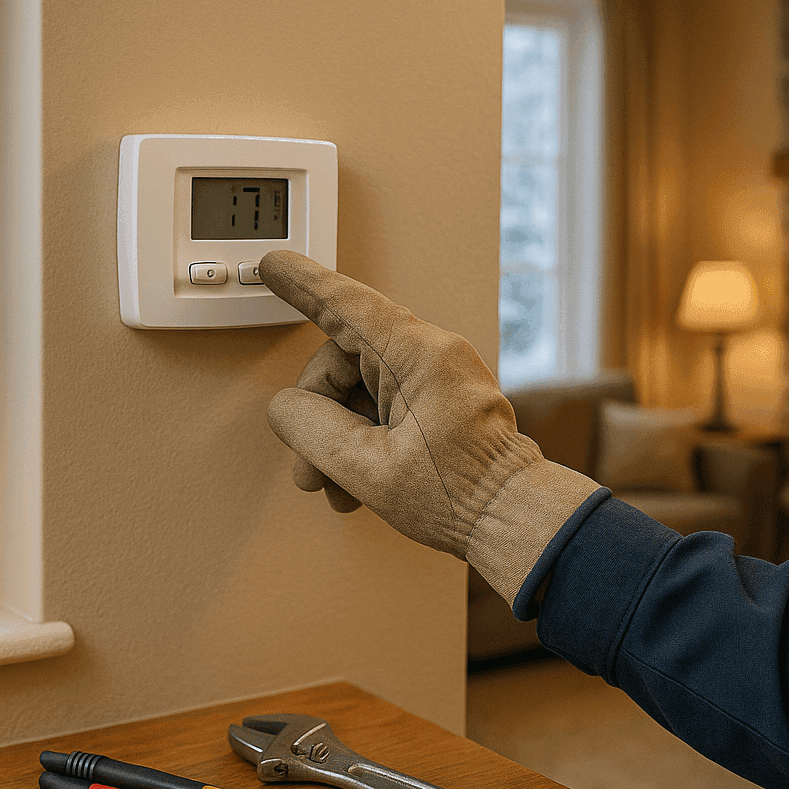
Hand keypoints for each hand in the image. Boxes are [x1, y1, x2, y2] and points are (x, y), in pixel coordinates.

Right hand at [260, 250, 598, 596]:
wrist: (514, 521)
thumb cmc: (462, 497)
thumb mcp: (368, 467)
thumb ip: (313, 429)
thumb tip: (286, 408)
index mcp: (420, 356)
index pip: (347, 306)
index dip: (303, 286)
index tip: (274, 266)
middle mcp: (432, 356)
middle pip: (344, 361)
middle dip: (317, 416)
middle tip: (309, 469)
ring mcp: (437, 378)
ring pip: (359, 388)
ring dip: (337, 438)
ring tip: (336, 485)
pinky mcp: (439, 401)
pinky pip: (382, 405)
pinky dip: (361, 440)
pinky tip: (356, 480)